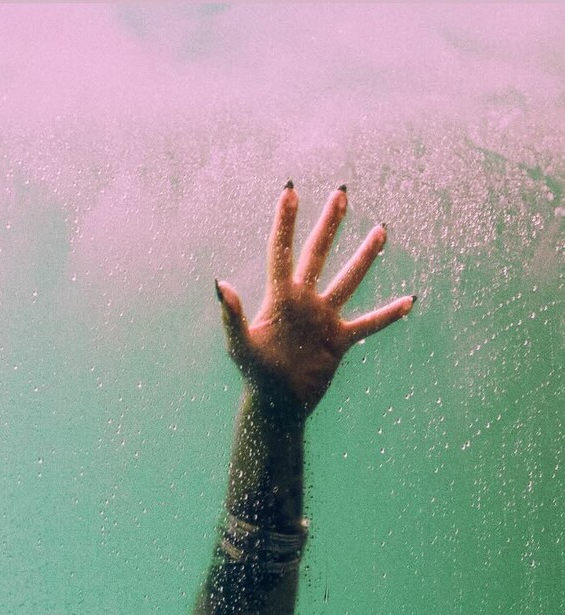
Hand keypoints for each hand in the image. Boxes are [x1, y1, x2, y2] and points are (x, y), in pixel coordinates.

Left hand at [216, 184, 413, 419]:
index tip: (290, 191)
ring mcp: (324, 319)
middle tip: (341, 194)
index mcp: (280, 298)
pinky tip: (409, 301)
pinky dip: (388, 315)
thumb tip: (220, 284)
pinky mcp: (339, 341)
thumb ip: (232, 315)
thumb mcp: (240, 346)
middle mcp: (304, 301)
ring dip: (364, 258)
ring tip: (381, 231)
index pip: (281, 252)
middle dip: (329, 225)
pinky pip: (368, 325)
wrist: (277, 407)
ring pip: (348, 281)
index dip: (285, 222)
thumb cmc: (255, 377)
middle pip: (318, 254)